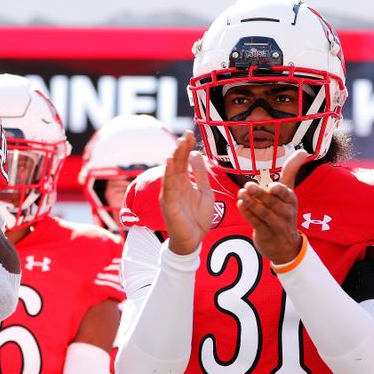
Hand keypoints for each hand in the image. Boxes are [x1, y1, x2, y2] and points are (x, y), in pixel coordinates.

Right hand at [160, 131, 214, 254]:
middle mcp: (175, 186)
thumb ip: (201, 174)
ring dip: (175, 157)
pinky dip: (168, 174)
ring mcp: (170, 194)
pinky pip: (168, 187)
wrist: (194, 240)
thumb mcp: (205, 191)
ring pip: (171, 172)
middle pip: (177, 163)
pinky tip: (170, 162)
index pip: (183, 161)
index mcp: (183, 182)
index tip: (190, 133)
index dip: (186, 147)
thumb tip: (197, 154)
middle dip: (181, 148)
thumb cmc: (198, 217)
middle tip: (186, 134)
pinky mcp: (168, 204)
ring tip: (178, 144)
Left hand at [236, 150, 308, 263]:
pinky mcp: (266, 234)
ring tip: (241, 193)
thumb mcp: (289, 192)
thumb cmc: (285, 212)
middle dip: (261, 195)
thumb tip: (303, 151)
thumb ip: (292, 171)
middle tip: (248, 186)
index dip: (280, 191)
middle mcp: (286, 213)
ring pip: (264, 214)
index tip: (272, 186)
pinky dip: (248, 214)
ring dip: (252, 203)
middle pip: (273, 204)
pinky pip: (256, 223)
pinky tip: (241, 204)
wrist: (285, 246)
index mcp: (291, 201)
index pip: (287, 195)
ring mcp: (276, 225)